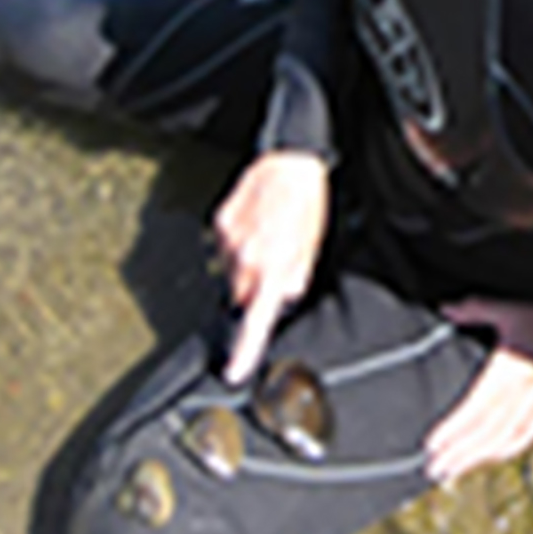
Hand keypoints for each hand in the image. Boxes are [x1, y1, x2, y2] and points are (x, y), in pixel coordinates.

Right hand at [213, 150, 328, 383]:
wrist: (290, 162)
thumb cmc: (307, 204)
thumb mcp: (312, 245)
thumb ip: (296, 274)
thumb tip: (285, 292)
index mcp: (275, 267)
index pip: (256, 319)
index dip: (245, 349)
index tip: (234, 371)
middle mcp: (247, 258)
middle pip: (242, 294)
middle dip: (255, 288)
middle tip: (275, 262)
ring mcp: (229, 240)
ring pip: (232, 269)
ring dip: (247, 263)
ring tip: (268, 235)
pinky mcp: (220, 222)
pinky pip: (224, 245)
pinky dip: (238, 241)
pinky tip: (256, 223)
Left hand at [424, 299, 532, 484]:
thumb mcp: (511, 307)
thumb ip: (476, 309)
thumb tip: (446, 308)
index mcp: (507, 370)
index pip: (475, 409)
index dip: (453, 431)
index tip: (431, 446)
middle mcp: (520, 392)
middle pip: (486, 431)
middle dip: (459, 452)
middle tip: (435, 469)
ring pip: (504, 437)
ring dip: (478, 456)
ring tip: (454, 469)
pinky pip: (528, 434)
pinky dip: (508, 448)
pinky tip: (494, 455)